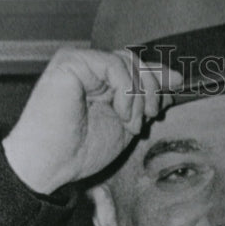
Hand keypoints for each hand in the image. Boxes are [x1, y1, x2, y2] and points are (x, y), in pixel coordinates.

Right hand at [2, 48, 182, 193]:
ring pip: (128, 61)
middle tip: (151, 116)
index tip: (175, 88)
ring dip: (139, 96)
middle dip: (152, 88)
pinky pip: (114, 65)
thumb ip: (145, 102)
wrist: (49, 164)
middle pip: (135, 60)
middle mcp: (88, 68)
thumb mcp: (125, 124)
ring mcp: (78, 63)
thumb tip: (174, 80)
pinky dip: (126, 91)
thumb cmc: (79, 152)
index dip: (158, 76)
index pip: (135, 66)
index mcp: (99, 82)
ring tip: (131, 123)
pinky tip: (121, 114)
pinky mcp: (69, 62)